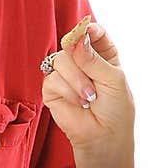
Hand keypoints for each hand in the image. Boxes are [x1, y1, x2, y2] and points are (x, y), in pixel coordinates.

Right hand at [41, 22, 134, 161]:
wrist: (104, 138)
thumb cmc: (115, 110)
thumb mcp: (113, 79)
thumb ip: (93, 58)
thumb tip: (75, 39)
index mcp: (102, 56)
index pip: (93, 33)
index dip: (89, 30)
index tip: (88, 31)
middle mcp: (82, 62)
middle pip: (72, 43)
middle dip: (83, 60)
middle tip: (94, 81)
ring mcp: (66, 75)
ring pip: (60, 59)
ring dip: (77, 79)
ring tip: (89, 98)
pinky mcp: (52, 89)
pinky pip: (52, 78)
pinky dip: (67, 91)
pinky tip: (78, 103)